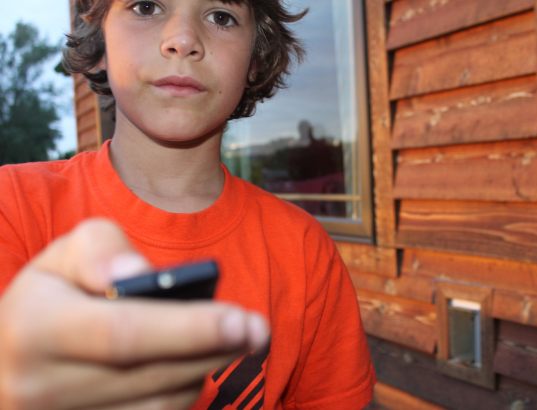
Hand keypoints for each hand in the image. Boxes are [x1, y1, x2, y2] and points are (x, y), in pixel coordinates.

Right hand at [0, 219, 268, 409]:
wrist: (14, 355)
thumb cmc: (52, 295)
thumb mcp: (65, 254)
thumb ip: (101, 249)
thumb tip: (136, 272)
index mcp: (35, 330)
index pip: (123, 334)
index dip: (188, 329)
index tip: (240, 320)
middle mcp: (41, 387)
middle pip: (152, 374)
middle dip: (213, 349)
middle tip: (258, 329)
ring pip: (161, 403)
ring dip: (202, 369)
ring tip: (227, 339)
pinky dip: (182, 391)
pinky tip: (194, 364)